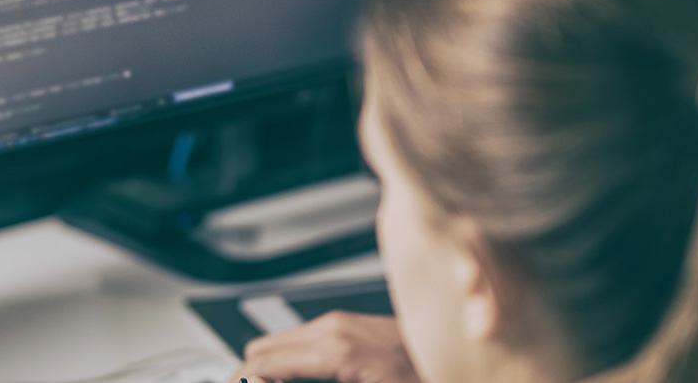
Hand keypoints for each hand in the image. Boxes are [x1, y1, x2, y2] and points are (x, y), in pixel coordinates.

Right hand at [229, 311, 421, 382]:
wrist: (455, 355)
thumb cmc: (421, 378)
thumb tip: (273, 382)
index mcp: (335, 350)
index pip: (262, 363)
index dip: (242, 382)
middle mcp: (332, 328)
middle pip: (260, 349)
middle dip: (249, 375)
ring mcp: (338, 322)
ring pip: (277, 341)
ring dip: (267, 367)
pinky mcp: (345, 324)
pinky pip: (299, 338)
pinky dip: (287, 360)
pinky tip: (295, 379)